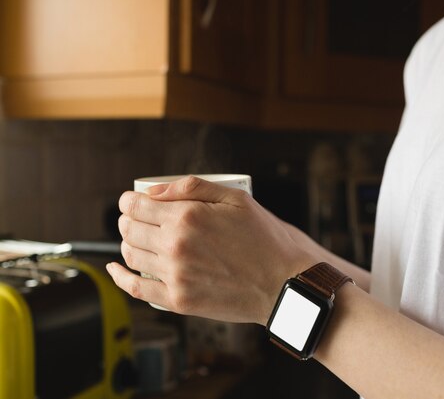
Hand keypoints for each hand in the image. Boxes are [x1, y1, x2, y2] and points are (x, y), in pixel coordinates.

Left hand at [106, 176, 315, 324]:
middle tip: (137, 217)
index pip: (136, 205)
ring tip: (137, 238)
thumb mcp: (236, 199)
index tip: (133, 200)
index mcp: (187, 217)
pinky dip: (120, 277)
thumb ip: (193, 187)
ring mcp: (175, 275)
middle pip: (129, 229)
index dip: (129, 200)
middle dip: (127, 219)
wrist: (282, 282)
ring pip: (130, 255)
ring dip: (127, 242)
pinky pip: (136, 288)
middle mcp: (175, 246)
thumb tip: (155, 190)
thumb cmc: (264, 239)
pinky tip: (116, 268)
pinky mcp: (178, 300)